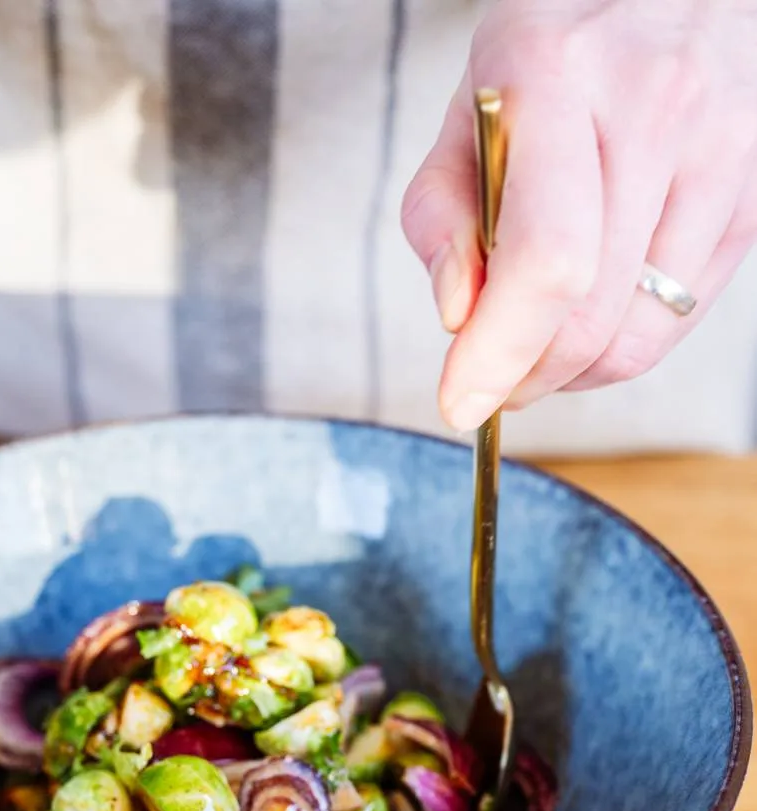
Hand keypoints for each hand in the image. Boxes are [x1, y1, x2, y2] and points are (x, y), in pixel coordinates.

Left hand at [401, 0, 756, 429]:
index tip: (459, 403)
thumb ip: (441, 212)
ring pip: (638, 338)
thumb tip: (457, 316)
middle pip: (591, 317)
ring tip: (538, 343)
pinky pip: (679, 321)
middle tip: (491, 380)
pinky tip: (593, 313)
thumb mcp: (471, 103)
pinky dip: (621, 345)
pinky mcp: (755, 194)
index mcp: (562, 76)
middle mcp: (656, 108)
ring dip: (573, 372)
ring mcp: (721, 151)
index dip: (499, 354)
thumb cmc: (558, 51)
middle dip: (526, 376)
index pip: (546, 260)